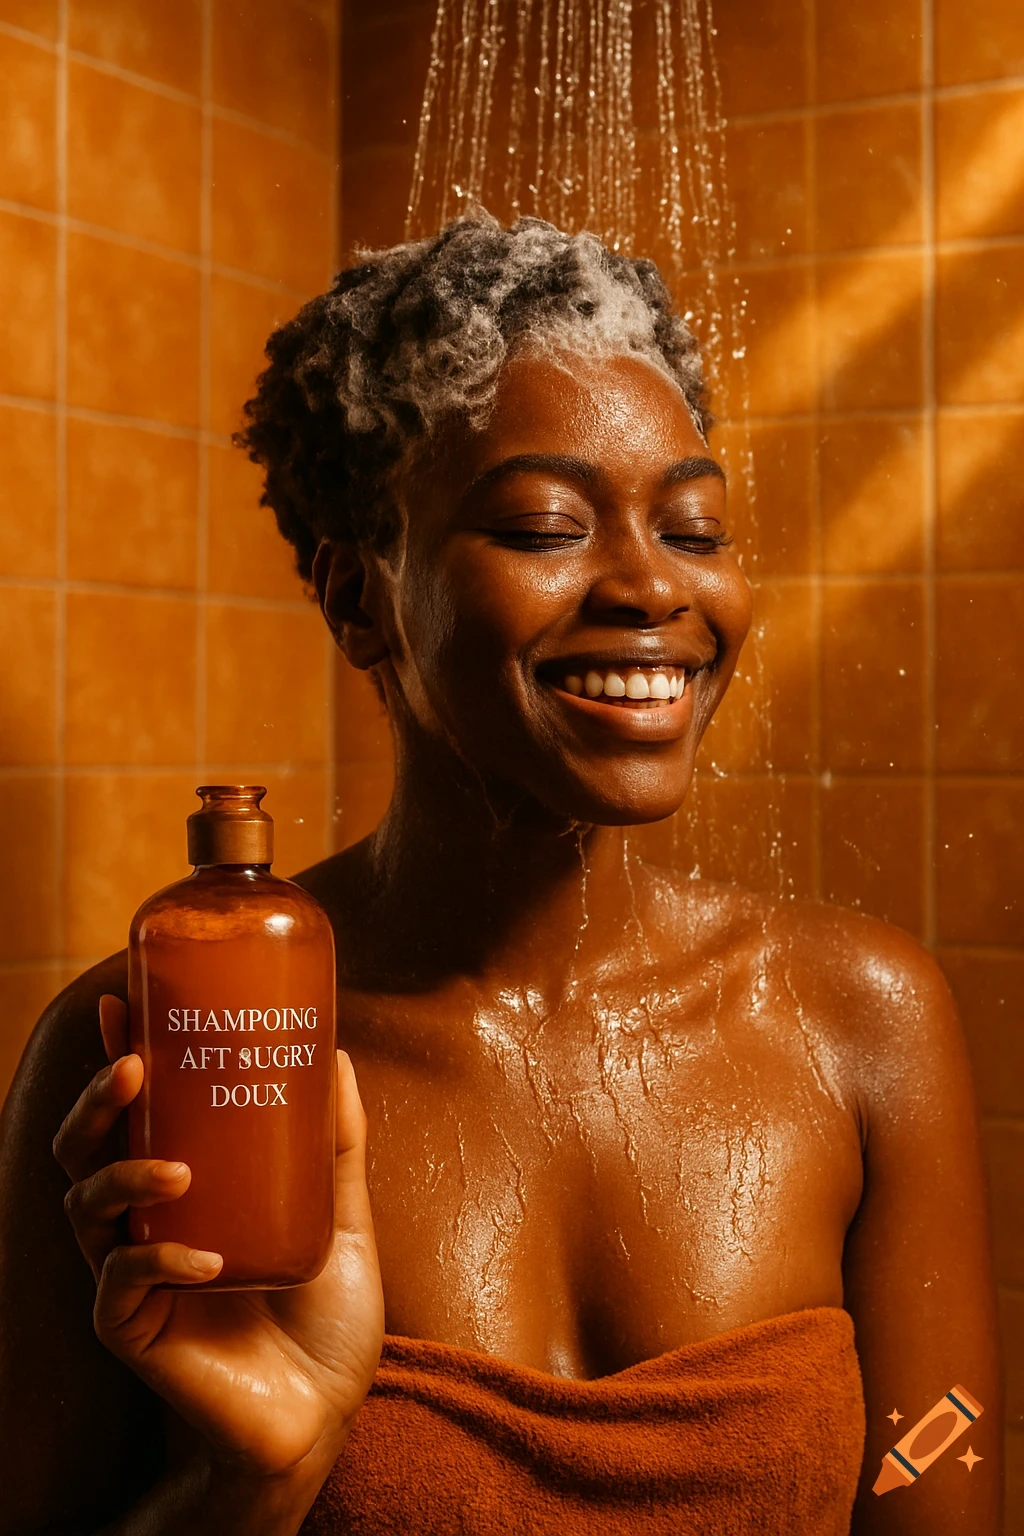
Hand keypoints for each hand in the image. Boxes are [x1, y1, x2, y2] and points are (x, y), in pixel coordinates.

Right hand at [53, 996, 384, 1481]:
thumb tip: (334, 1053)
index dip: (115, 1056)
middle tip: (131, 1066)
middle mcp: (144, 1225)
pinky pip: (121, 1284)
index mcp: (184, 1189)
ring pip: (84, 1207)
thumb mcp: (341, 1215)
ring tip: (175, 1169)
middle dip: (94, 1102)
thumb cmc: (325, 1317)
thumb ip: (337, 1144)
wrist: (324, 1414)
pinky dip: (158, 1262)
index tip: (123, 1000)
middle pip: (84, 1150)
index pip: (132, 1113)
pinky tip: (204, 1260)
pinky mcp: (134, 1331)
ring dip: (122, 1176)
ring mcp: (133, 1277)